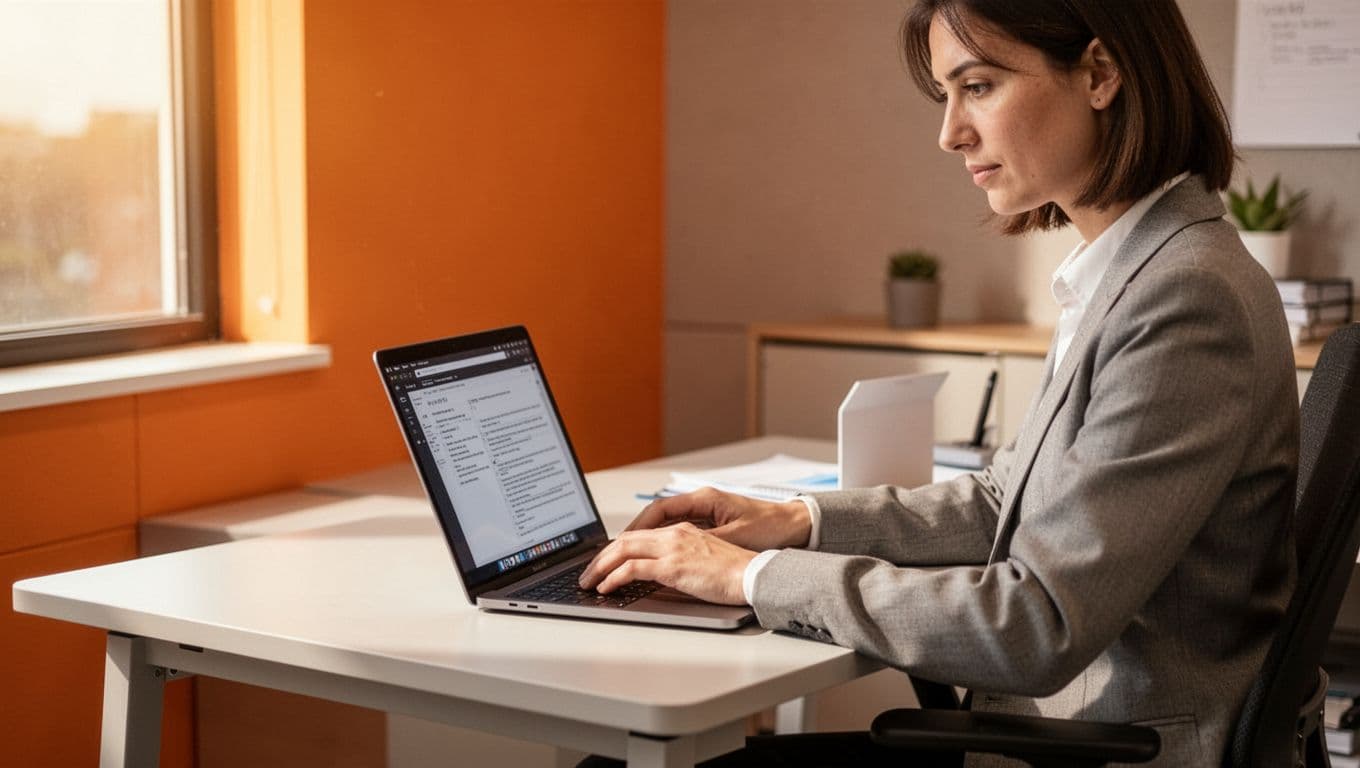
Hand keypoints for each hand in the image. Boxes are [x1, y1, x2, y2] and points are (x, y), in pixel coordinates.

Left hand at [578, 522, 755, 604]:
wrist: (755, 574)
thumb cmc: (737, 573)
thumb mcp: (703, 561)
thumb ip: (680, 563)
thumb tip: (658, 578)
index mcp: (682, 530)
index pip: (639, 535)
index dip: (616, 547)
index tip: (603, 561)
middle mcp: (674, 534)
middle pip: (625, 539)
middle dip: (601, 557)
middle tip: (587, 573)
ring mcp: (672, 548)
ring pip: (623, 550)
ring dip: (600, 567)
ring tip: (589, 582)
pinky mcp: (673, 566)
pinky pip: (632, 568)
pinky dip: (614, 577)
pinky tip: (606, 587)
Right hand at [625, 487, 812, 550]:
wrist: (795, 525)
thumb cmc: (770, 527)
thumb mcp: (735, 536)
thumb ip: (704, 542)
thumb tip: (675, 549)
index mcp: (704, 500)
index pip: (660, 509)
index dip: (638, 526)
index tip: (622, 542)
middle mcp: (701, 503)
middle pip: (657, 517)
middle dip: (633, 534)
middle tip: (614, 552)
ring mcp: (706, 514)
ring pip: (665, 525)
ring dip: (646, 540)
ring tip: (626, 557)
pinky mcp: (712, 525)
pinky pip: (678, 533)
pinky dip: (662, 544)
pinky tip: (654, 559)